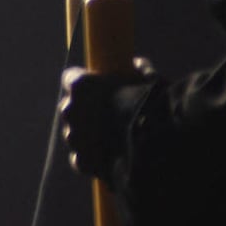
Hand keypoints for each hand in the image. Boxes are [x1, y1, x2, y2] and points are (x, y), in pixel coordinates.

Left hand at [56, 61, 146, 179]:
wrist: (155, 143)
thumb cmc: (152, 105)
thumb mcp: (149, 81)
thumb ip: (139, 71)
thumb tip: (138, 64)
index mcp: (81, 84)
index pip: (71, 79)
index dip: (84, 84)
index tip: (95, 87)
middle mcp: (70, 109)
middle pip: (70, 108)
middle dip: (83, 112)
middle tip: (104, 116)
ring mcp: (73, 137)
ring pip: (74, 135)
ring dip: (86, 136)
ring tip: (109, 140)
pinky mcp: (83, 161)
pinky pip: (80, 159)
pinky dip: (90, 160)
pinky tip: (104, 159)